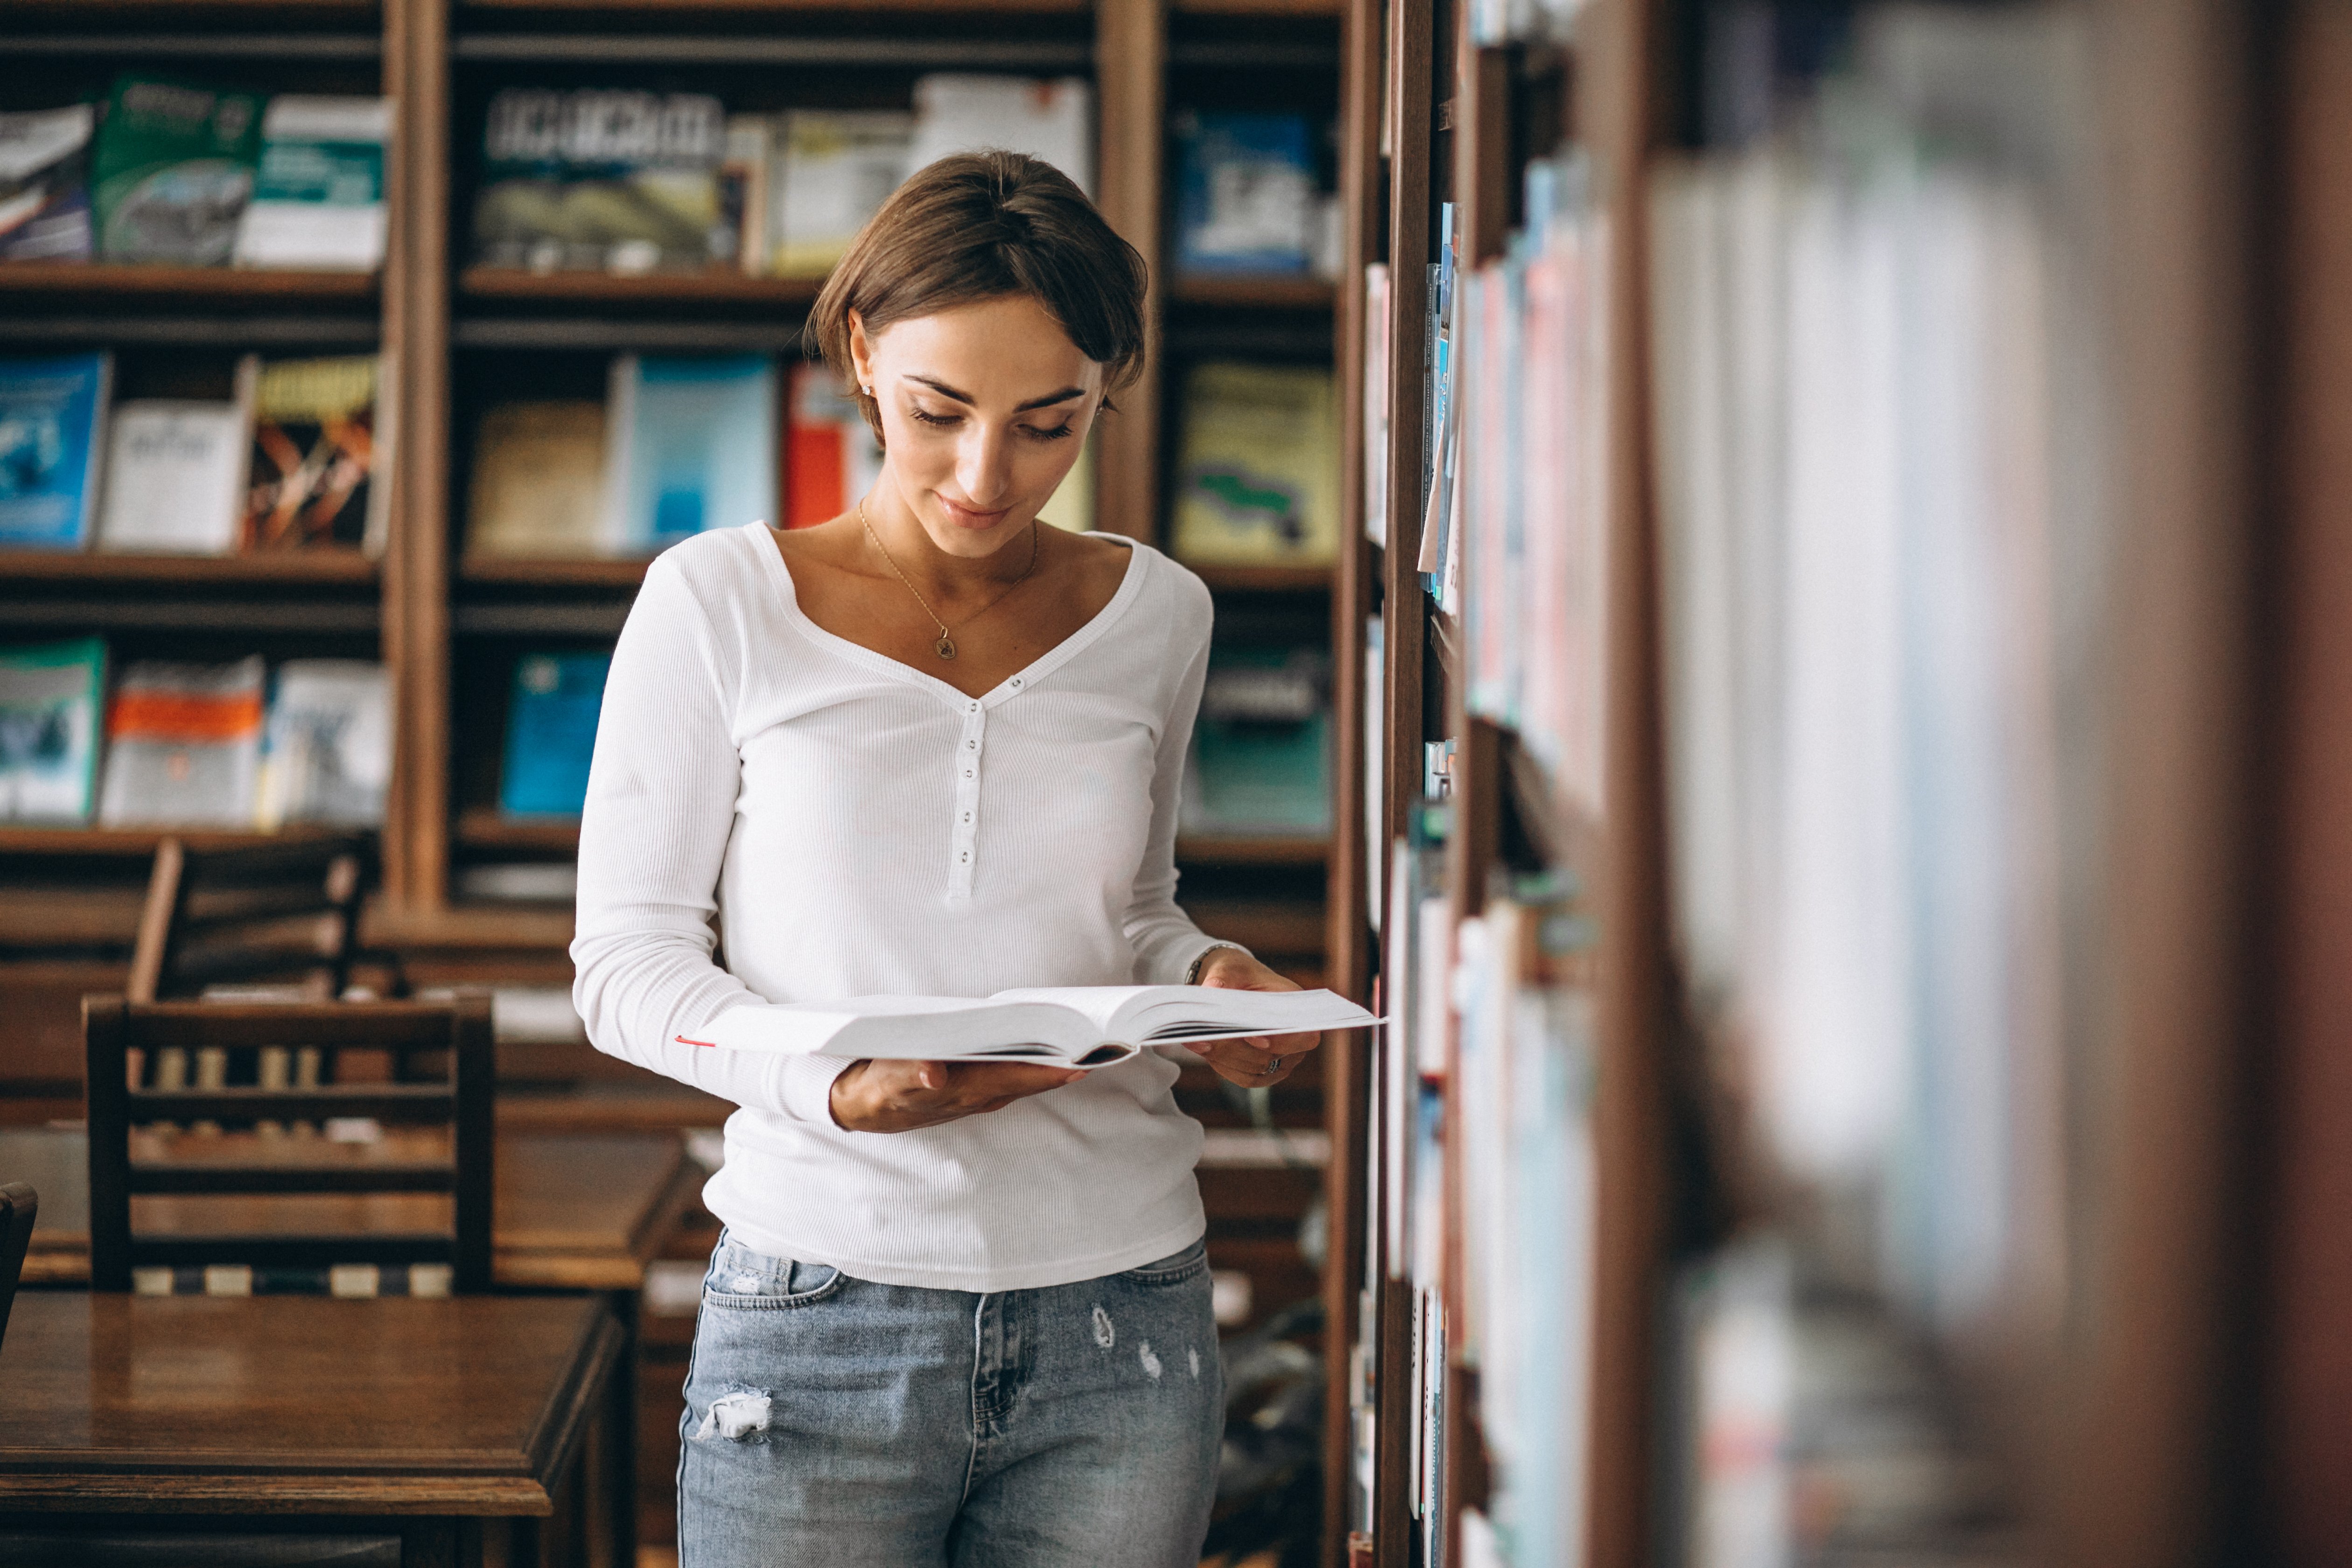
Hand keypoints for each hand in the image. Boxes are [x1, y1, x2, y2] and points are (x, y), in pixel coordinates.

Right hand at [829, 1058, 1083, 1132]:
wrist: (862, 1108)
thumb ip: (910, 1076)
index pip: (1020, 1077)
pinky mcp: (973, 1087)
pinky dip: (1034, 1062)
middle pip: (1033, 1077)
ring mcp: (979, 1093)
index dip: (1055, 1069)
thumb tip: (934, 1073)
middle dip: (1067, 1060)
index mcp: (966, 1090)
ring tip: (1087, 1039)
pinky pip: (1013, 1074)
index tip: (1088, 1057)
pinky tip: (1048, 1047)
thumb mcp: (887, 1081)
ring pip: (1026, 1076)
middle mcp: (980, 1095)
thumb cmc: (878, 1089)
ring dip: (1056, 1062)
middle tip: (1105, 1039)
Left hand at [1190, 948, 1320, 1088]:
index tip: (1252, 1036)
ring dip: (1225, 1057)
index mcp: (1299, 1010)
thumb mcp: (1231, 967)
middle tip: (1206, 1037)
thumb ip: (1223, 977)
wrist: (1235, 986)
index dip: (1281, 1040)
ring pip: (1255, 1070)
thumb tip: (1210, 989)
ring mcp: (1282, 1060)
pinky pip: (1244, 1077)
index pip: (1304, 1036)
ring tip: (1197, 1040)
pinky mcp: (1264, 1072)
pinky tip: (1203, 1048)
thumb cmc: (1240, 975)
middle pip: (1271, 1057)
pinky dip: (1222, 1065)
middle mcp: (1296, 1040)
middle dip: (1236, 1048)